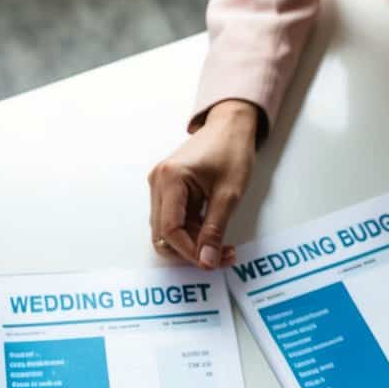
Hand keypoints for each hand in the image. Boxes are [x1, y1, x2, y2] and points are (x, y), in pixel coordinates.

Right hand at [148, 99, 258, 269]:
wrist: (230, 126)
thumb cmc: (231, 150)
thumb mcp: (229, 194)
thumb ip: (215, 230)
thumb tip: (207, 261)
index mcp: (170, 179)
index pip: (170, 230)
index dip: (190, 252)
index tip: (212, 262)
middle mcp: (158, 183)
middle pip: (163, 236)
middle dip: (190, 251)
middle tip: (220, 254)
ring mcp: (159, 187)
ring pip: (167, 232)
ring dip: (192, 243)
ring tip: (220, 242)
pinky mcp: (166, 191)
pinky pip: (172, 222)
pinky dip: (191, 232)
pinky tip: (211, 230)